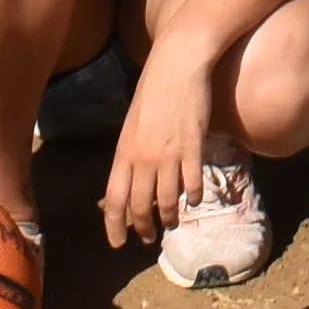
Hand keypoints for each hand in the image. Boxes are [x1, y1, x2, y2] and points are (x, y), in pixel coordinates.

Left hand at [103, 46, 225, 246]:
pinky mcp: (192, 147)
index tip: (117, 243)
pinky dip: (193, 197)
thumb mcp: (132, 124)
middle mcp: (143, 158)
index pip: (114, 199)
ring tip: (172, 223)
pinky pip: (192, 184)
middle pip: (140, 206)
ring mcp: (169, 154)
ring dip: (169, 217)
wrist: (177, 64)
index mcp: (123, 152)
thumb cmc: (153, 91)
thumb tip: (129, 178)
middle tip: (148, 238)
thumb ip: (130, 153)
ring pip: (167, 201)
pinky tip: (194, 200)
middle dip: (143, 227)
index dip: (114, 226)